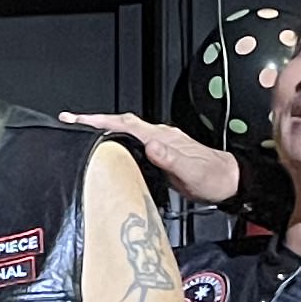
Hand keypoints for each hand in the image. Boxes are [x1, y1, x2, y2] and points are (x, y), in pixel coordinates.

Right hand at [57, 110, 242, 207]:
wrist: (231, 182)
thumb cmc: (214, 179)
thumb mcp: (192, 172)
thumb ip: (171, 158)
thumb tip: (151, 144)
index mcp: (162, 137)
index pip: (125, 124)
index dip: (100, 121)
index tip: (77, 119)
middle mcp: (160, 136)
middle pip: (121, 122)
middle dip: (94, 121)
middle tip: (69, 122)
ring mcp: (161, 143)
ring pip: (126, 131)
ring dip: (103, 129)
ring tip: (81, 133)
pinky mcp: (161, 153)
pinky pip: (133, 142)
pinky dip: (116, 141)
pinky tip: (110, 149)